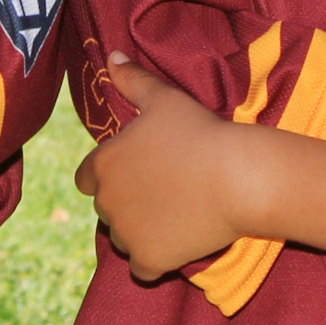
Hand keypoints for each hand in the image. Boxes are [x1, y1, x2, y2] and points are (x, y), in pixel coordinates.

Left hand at [73, 57, 258, 279]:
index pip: (86, 178)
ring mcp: (126, 234)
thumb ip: (132, 80)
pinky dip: (155, 260)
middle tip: (164, 190)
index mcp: (105, 164)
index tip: (138, 172)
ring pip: (123, 238)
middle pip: (107, 210)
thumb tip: (112, 57)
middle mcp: (107, 202)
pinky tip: (177, 243)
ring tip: (175, 214)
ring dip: (140, 231)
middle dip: (127, 203)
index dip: (110, 175)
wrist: (238, 177)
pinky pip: (141, 268)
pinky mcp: (149, 260)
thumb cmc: (201, 132)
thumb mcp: (164, 99)